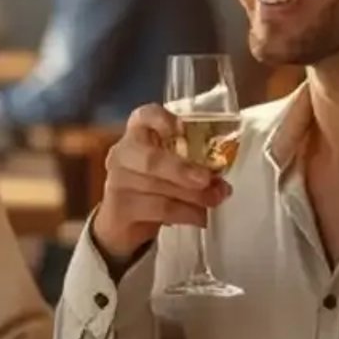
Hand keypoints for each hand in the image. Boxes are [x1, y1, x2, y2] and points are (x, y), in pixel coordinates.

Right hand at [89, 103, 231, 261]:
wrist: (123, 221)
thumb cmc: (152, 186)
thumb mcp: (170, 168)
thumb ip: (192, 166)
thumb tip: (220, 182)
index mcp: (138, 134)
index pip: (144, 116)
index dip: (161, 119)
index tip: (182, 129)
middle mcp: (123, 154)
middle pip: (150, 158)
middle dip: (182, 170)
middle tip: (207, 180)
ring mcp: (117, 182)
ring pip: (158, 187)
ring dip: (192, 196)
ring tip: (214, 200)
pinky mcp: (120, 209)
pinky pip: (158, 209)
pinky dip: (185, 213)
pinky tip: (200, 218)